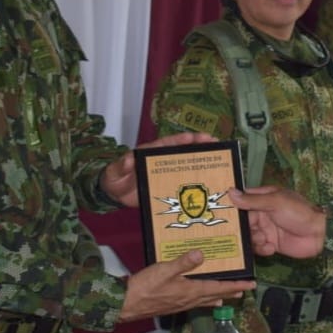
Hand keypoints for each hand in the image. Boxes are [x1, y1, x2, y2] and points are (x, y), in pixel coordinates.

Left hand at [100, 132, 214, 206]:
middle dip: (200, 147)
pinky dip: (194, 184)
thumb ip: (121, 165)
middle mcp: (161, 161)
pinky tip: (207, 186)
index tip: (199, 137)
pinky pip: (182, 185)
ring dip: (201, 164)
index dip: (184, 139)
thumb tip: (130, 159)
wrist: (113, 195)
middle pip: (183, 152)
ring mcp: (165, 174)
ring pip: (186, 167)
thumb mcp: (115, 171)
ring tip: (219, 162)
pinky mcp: (166, 187)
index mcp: (151, 153)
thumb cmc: (114, 178)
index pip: (170, 143)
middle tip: (217, 144)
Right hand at [120, 250, 253, 320]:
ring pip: (206, 299)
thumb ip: (183, 262)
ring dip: (219, 295)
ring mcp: (181, 303)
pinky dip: (204, 298)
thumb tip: (202, 254)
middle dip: (231, 292)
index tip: (252, 284)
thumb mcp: (164, 270)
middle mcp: (190, 299)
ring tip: (229, 295)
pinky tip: (201, 296)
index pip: (219, 288)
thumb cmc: (145, 287)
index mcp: (191, 291)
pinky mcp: (173, 304)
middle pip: (216, 295)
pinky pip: (195, 301)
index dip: (236, 285)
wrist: (126, 304)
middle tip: (245, 289)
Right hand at [229, 186, 327, 257]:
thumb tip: (230, 192)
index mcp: (263, 198)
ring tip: (265, 239)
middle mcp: (262, 214)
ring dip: (254, 240)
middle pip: (242, 222)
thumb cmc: (298, 212)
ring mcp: (266, 230)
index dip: (231, 207)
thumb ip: (252, 200)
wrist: (319, 234)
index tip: (219, 214)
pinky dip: (262, 249)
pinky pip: (258, 248)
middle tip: (246, 232)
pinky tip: (271, 247)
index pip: (241, 201)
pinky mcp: (271, 244)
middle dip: (242, 229)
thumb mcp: (275, 202)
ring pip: (248, 236)